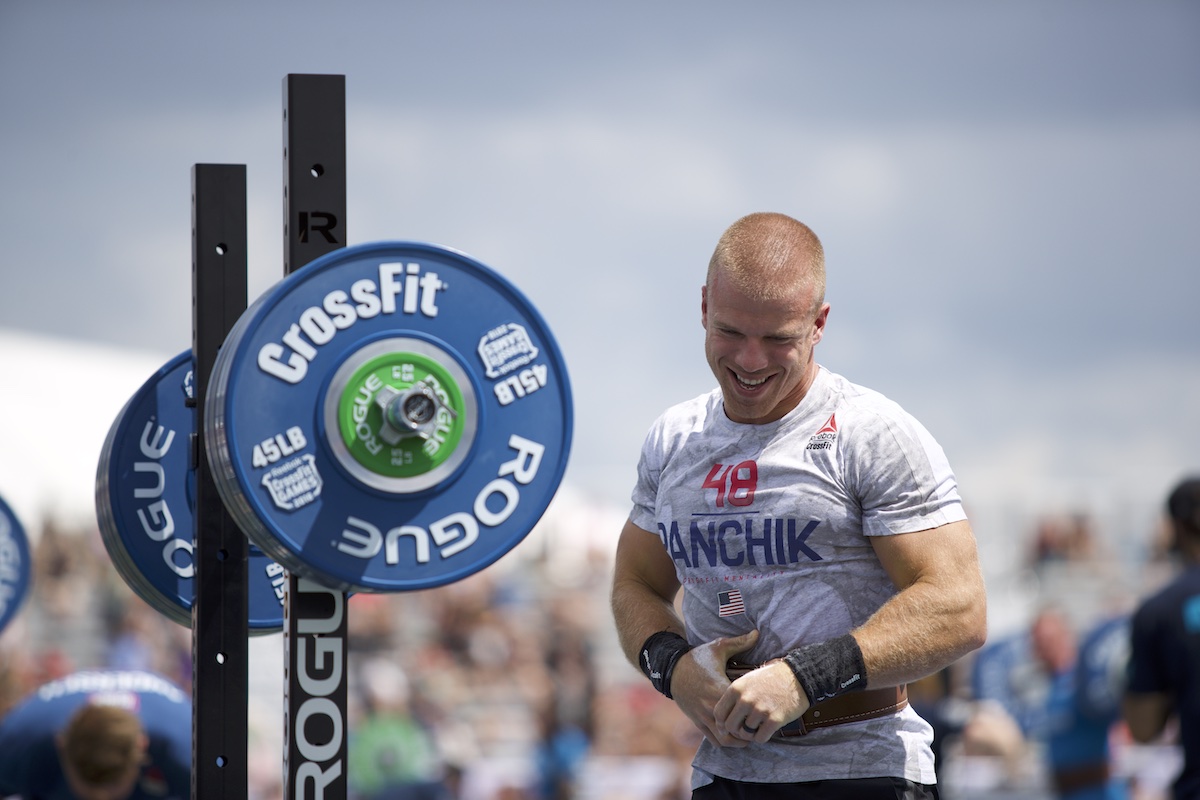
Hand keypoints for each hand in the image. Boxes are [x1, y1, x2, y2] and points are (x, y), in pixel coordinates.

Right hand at [669, 629, 758, 747]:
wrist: (672, 669)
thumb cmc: (697, 658)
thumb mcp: (717, 647)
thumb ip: (739, 642)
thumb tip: (757, 633)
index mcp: (720, 688)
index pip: (742, 708)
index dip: (755, 712)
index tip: (765, 709)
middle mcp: (711, 706)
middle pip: (735, 729)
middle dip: (750, 730)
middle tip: (762, 725)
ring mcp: (703, 716)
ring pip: (725, 739)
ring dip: (739, 740)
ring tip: (750, 734)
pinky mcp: (698, 722)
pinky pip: (714, 740)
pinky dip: (726, 741)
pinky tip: (735, 735)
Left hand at [714, 659, 808, 743]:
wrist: (797, 676)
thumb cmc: (770, 678)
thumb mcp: (747, 680)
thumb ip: (734, 697)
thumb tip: (721, 720)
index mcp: (736, 689)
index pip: (718, 713)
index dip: (721, 723)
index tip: (727, 726)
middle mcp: (746, 700)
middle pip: (730, 726)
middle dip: (735, 730)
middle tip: (743, 729)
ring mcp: (760, 710)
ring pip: (745, 734)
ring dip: (750, 734)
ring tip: (757, 727)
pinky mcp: (774, 719)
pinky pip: (760, 738)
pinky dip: (762, 737)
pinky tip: (766, 729)